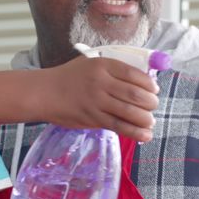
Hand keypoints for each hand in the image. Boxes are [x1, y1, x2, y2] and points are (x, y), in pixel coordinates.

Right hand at [38, 57, 159, 141]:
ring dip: (146, 118)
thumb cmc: (70, 77)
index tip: (154, 90)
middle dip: (151, 103)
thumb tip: (140, 82)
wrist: (45, 93)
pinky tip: (145, 135)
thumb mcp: (90, 64)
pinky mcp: (93, 118)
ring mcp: (97, 101)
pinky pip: (119, 126)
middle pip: (135, 94)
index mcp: (103, 65)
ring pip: (129, 111)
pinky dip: (135, 132)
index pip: (134, 74)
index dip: (149, 84)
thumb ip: (112, 70)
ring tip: (150, 121)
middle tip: (153, 106)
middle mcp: (101, 82)